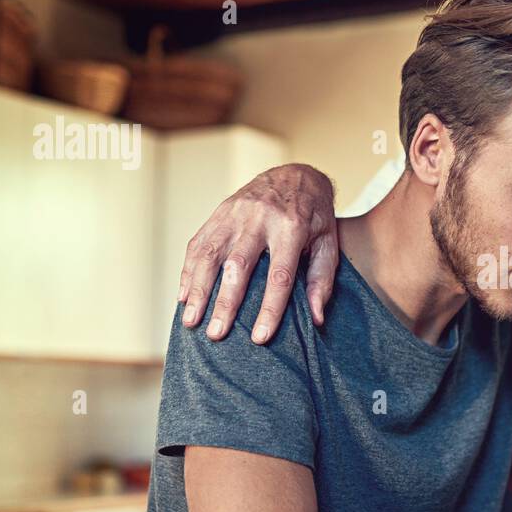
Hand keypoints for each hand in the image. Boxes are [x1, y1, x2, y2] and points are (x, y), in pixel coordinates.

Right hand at [178, 164, 337, 341]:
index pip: (280, 275)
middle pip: (239, 266)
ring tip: (190, 321)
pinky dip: (188, 271)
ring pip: (211, 254)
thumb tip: (316, 319)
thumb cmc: (315, 216)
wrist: (295, 174)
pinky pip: (198, 243)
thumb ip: (322, 280)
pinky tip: (183, 296)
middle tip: (217, 335)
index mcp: (292, 228)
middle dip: (225, 303)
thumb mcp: (328, 244)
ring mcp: (235, 213)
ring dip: (198, 289)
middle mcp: (260, 218)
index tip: (259, 337)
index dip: (269, 308)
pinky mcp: (219, 212)